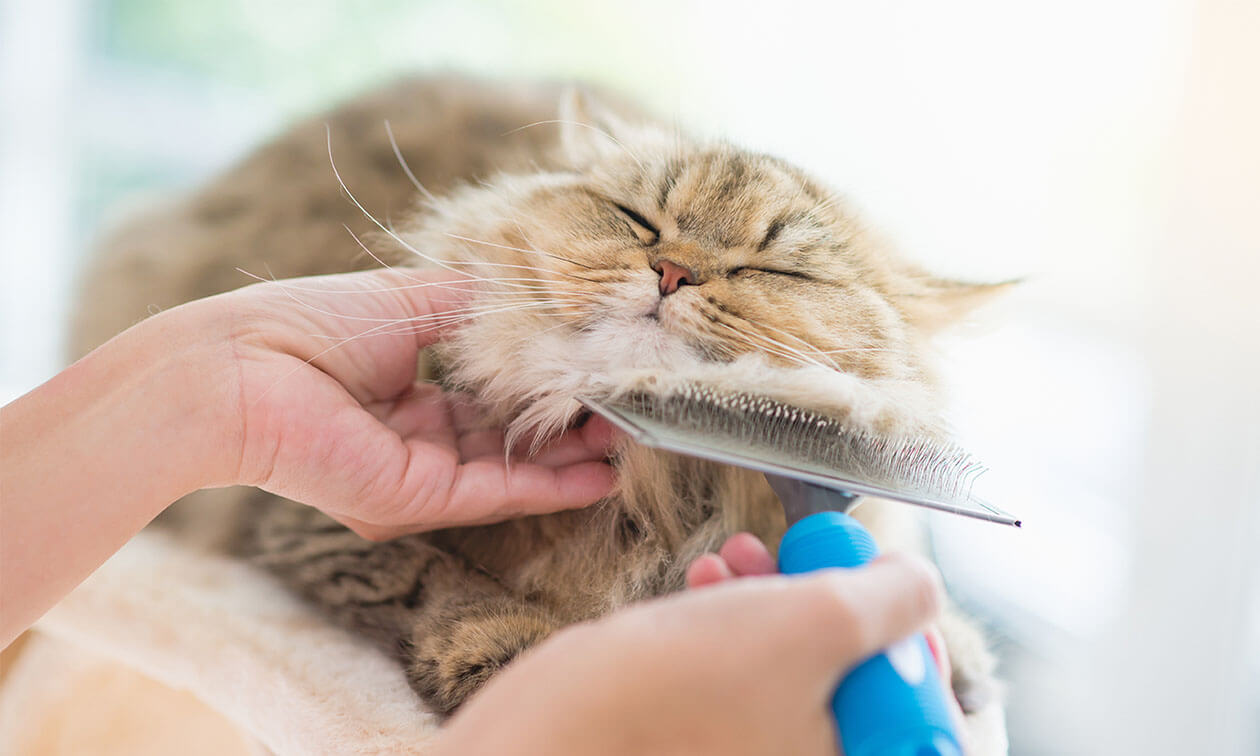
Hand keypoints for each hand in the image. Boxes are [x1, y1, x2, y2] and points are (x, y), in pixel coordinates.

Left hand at [188, 268, 615, 538]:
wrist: (242, 369)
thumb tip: (541, 298)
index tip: (596, 369)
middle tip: (628, 409)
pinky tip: (598, 475)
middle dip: (569, 425)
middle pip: (509, 436)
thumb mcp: (411, 299)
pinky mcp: (417, 498)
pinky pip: (497, 492)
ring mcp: (419, 471)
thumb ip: (478, 306)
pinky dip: (549, 486)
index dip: (545, 383)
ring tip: (630, 439)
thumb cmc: (310, 323)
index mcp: (406, 389)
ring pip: (512, 469)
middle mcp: (417, 436)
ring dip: (571, 458)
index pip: (491, 395)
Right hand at [689, 533, 969, 748]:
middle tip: (811, 558)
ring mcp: (752, 752)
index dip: (913, 650)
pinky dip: (733, 620)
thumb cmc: (683, 689)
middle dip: (830, 603)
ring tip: (742, 553)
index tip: (887, 598)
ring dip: (774, 596)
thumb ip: (892, 598)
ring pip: (794, 668)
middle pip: (859, 685)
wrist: (565, 721)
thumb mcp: (816, 620)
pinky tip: (708, 578)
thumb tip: (918, 583)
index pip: (924, 723)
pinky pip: (744, 674)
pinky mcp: (707, 736)